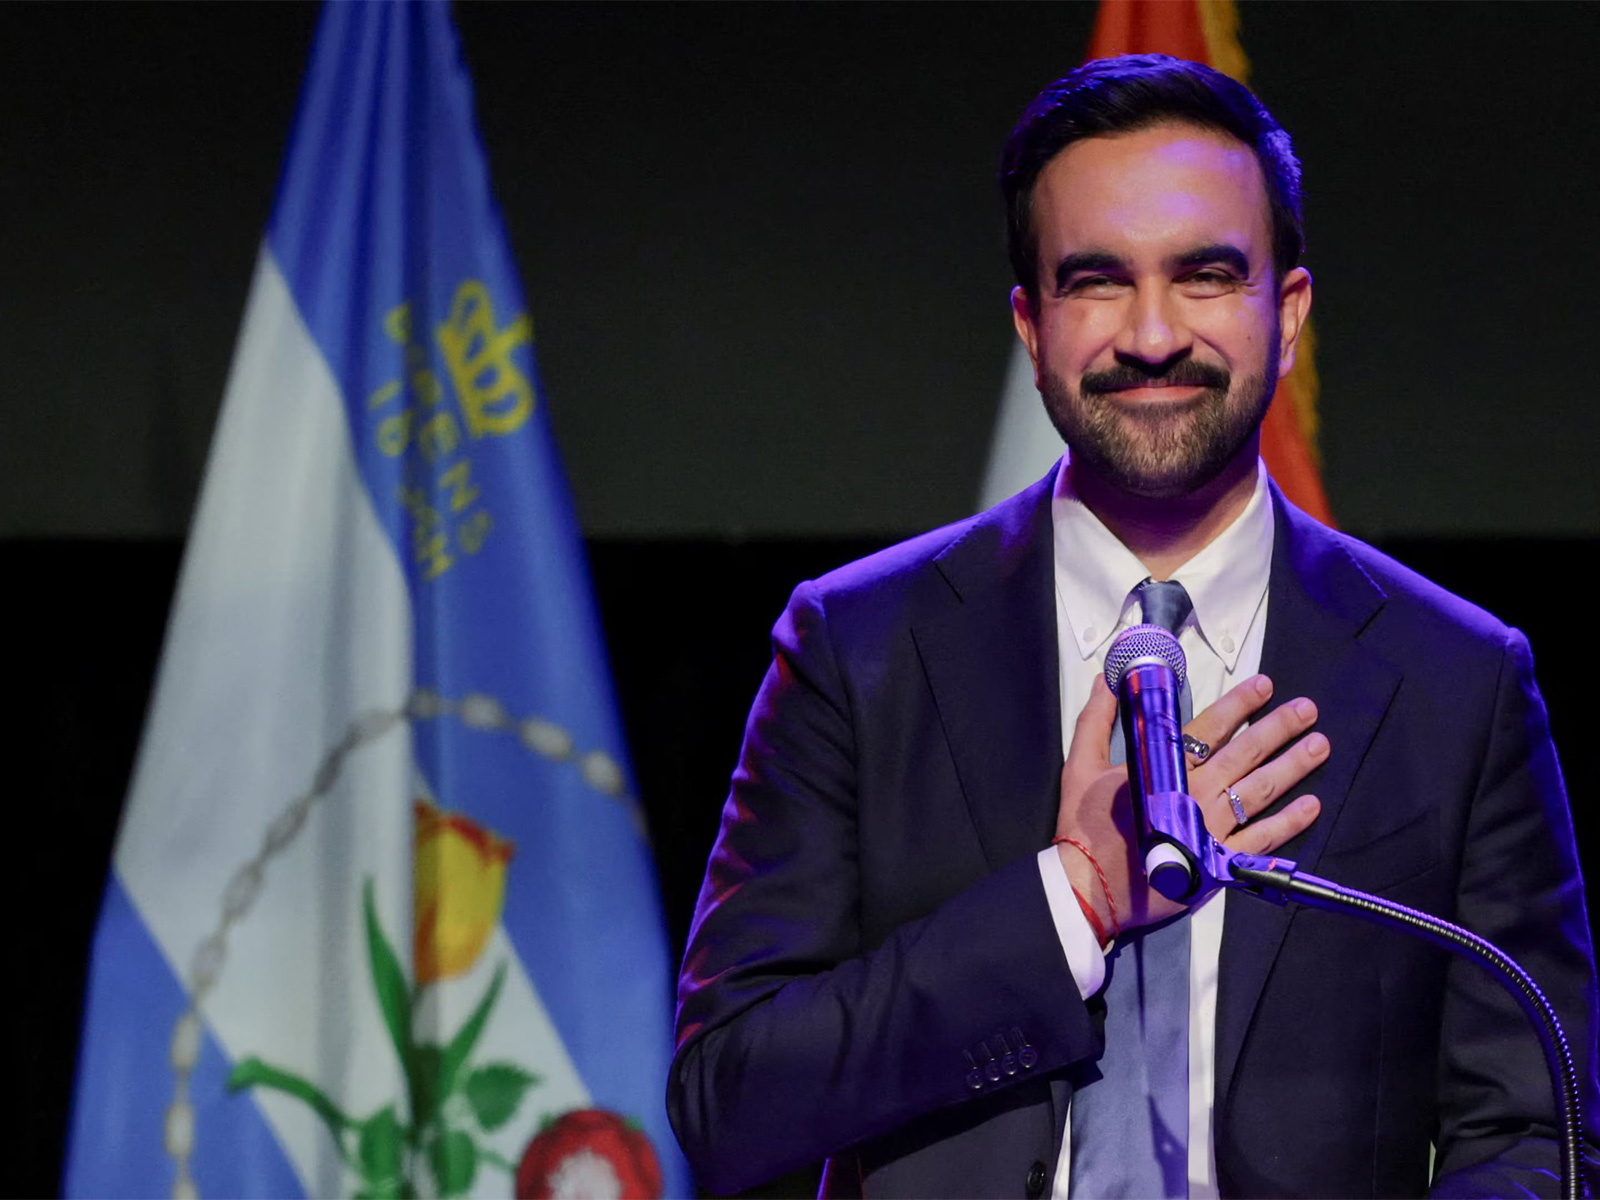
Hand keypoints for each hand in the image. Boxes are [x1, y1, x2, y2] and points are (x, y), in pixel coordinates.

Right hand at [1054, 673, 1324, 935]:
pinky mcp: (1218, 862)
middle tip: (1307, 709)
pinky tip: (1311, 805)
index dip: (1239, 703)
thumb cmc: (1084, 827)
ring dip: (1293, 765)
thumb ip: (1096, 720)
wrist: (1088, 888)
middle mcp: (1194, 792)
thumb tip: (1106, 681)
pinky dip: (1289, 822)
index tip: (1265, 685)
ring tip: (1319, 745)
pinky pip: (1263, 840)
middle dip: (1278, 727)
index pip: (1209, 726)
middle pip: (1244, 753)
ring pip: (1260, 790)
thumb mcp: (1080, 766)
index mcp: (1162, 767)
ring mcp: (1210, 828)